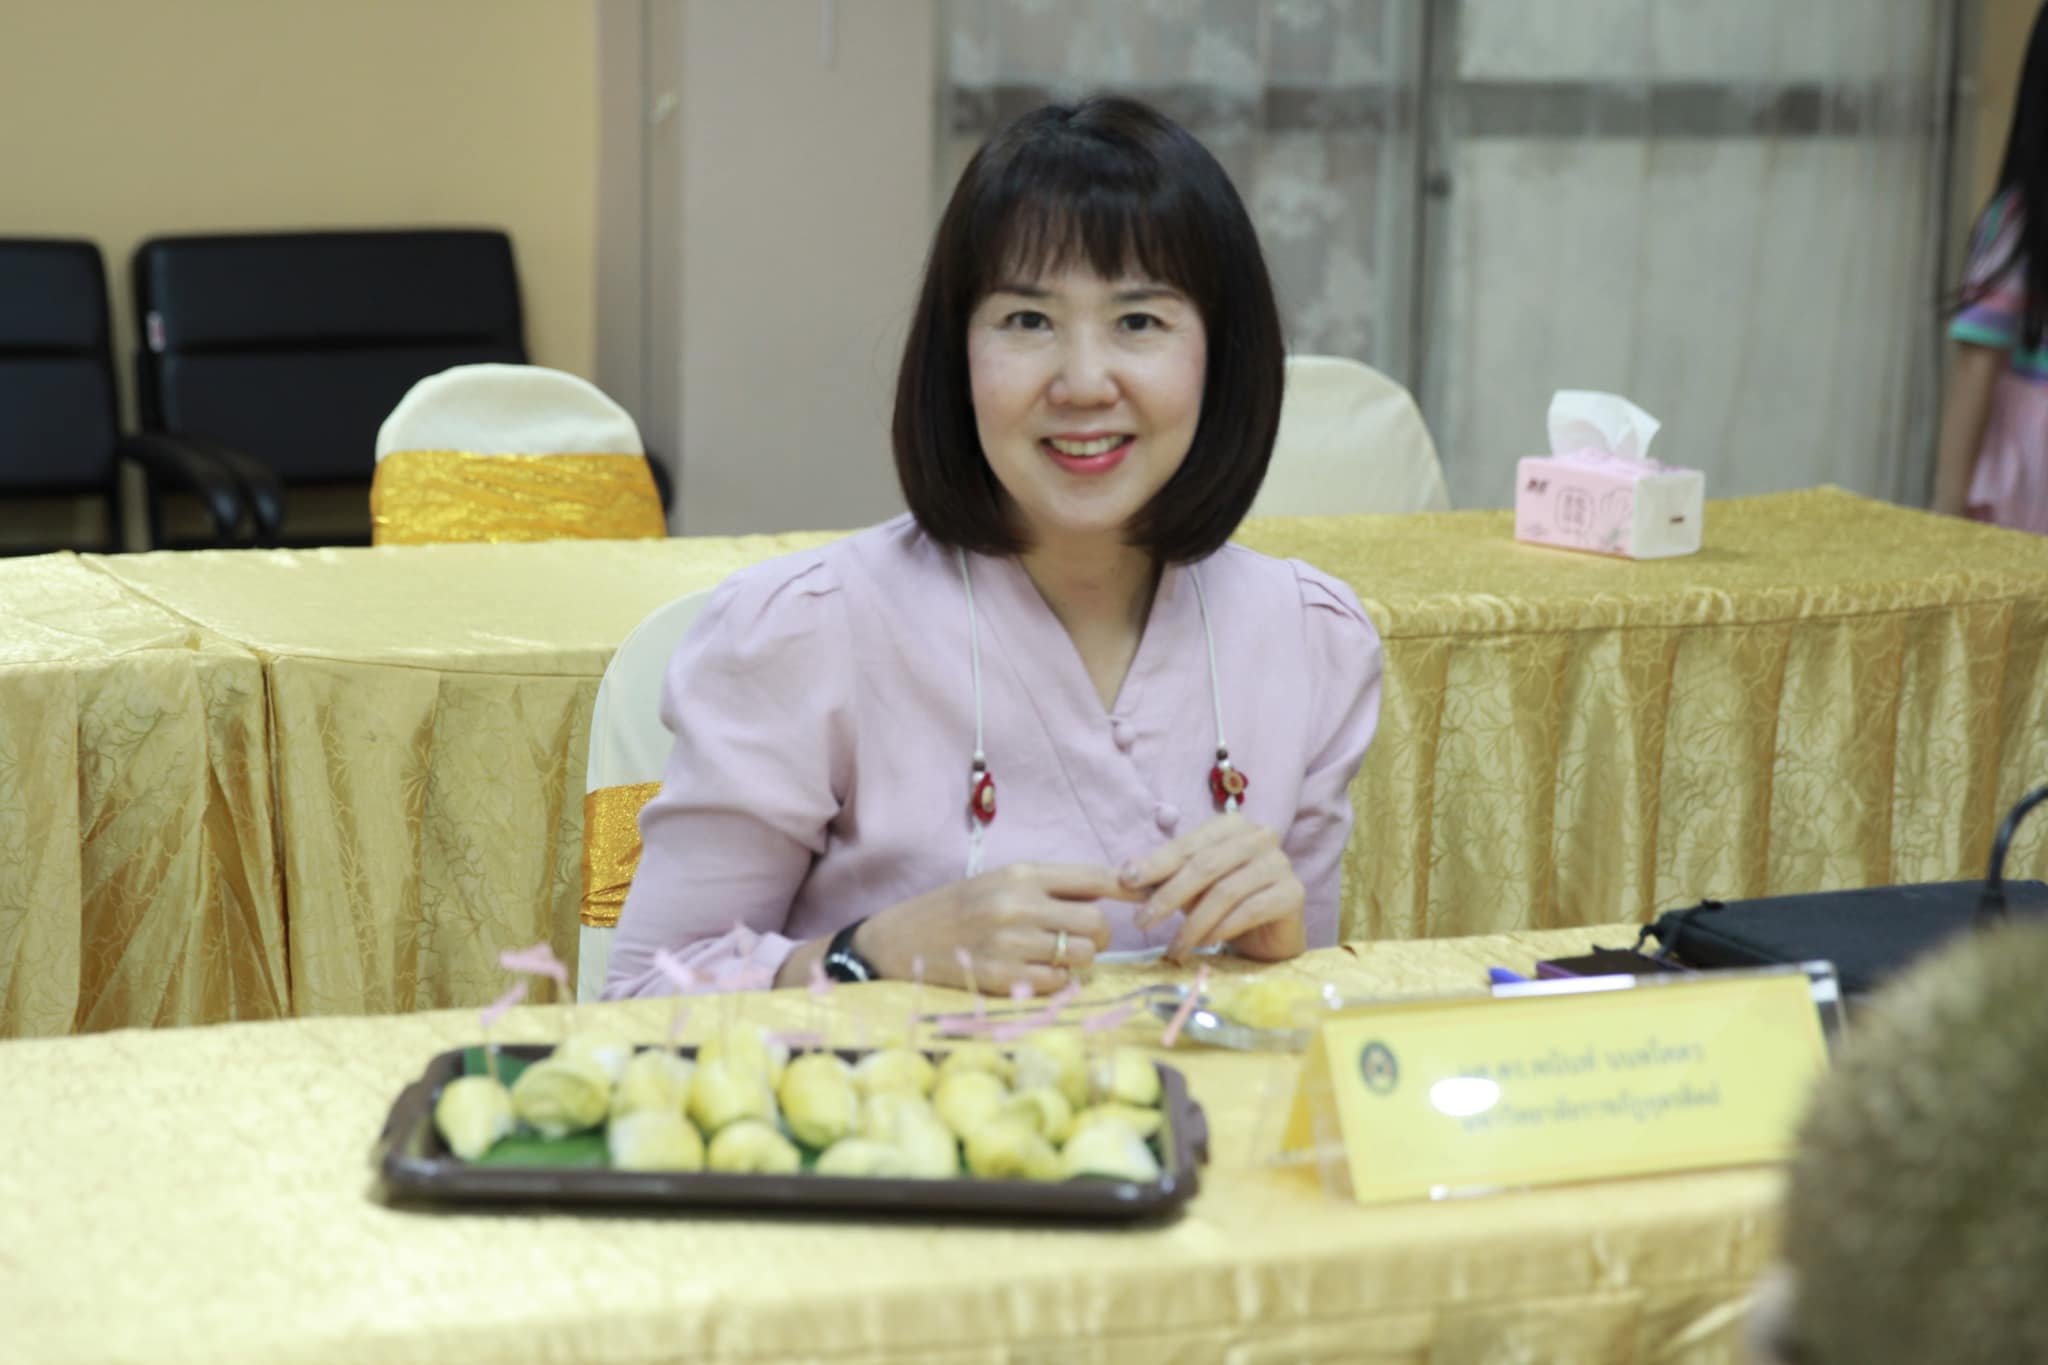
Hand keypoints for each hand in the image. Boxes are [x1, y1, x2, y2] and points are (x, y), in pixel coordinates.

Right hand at [858, 863, 1134, 995]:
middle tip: (1082, 938)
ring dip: (1077, 960)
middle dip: (1099, 935)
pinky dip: (1055, 982)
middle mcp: (1018, 906)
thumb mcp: (1002, 881)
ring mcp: (1011, 944)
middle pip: (1097, 924)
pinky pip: (1058, 984)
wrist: (901, 940)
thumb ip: (1053, 886)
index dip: (1128, 888)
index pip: (1094, 878)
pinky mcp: (1002, 978)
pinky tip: (1032, 971)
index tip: (1148, 897)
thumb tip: (1116, 888)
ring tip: (1052, 954)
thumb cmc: (959, 908)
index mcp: (1021, 874)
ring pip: (1082, 956)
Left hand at [1122, 813, 1304, 963]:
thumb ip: (1160, 880)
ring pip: (1225, 891)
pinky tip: (1204, 945)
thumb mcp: (1188, 888)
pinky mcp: (1293, 893)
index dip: (1155, 863)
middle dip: (1168, 895)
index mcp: (1231, 825)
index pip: (1187, 844)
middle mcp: (1261, 836)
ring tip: (1174, 947)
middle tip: (1142, 922)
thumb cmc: (1225, 905)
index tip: (1124, 882)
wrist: (1269, 935)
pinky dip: (1221, 930)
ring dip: (1193, 924)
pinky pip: (1249, 911)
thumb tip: (1121, 877)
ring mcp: (1281, 863)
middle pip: (1205, 865)